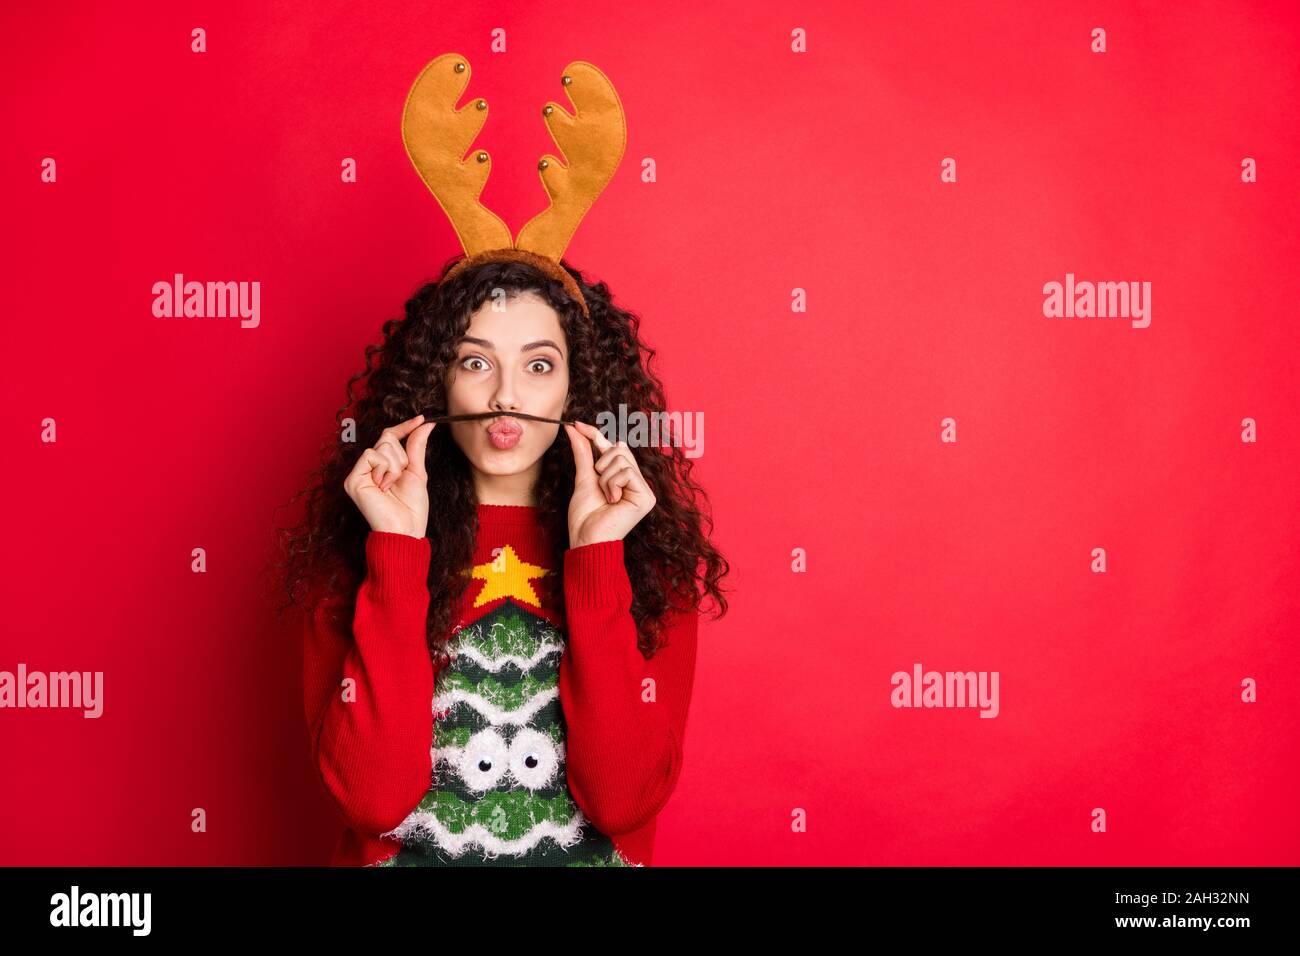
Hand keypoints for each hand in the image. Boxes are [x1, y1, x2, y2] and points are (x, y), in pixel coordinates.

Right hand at [343, 414, 436, 537]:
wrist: (406, 529)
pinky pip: (371, 455)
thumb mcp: (417, 472)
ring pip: (381, 446)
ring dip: (395, 466)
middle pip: (387, 438)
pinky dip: (384, 469)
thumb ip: (417, 447)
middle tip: (400, 478)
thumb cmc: (412, 507)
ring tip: (391, 486)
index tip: (421, 418)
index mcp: (382, 465)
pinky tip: (383, 487)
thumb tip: (426, 424)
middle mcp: (368, 467)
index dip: (404, 427)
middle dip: (402, 456)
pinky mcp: (352, 479)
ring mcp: (359, 472)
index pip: (389, 437)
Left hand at [563, 420, 655, 546]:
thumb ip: (583, 453)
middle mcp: (637, 482)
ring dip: (604, 478)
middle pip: (620, 449)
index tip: (576, 425)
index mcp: (625, 478)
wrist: (587, 539)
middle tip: (598, 485)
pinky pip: (626, 472)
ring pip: (621, 459)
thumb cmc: (585, 516)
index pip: (614, 447)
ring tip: (605, 496)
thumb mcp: (583, 478)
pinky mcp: (647, 497)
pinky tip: (612, 501)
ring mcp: (644, 489)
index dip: (596, 435)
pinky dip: (612, 484)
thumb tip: (574, 429)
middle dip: (601, 464)